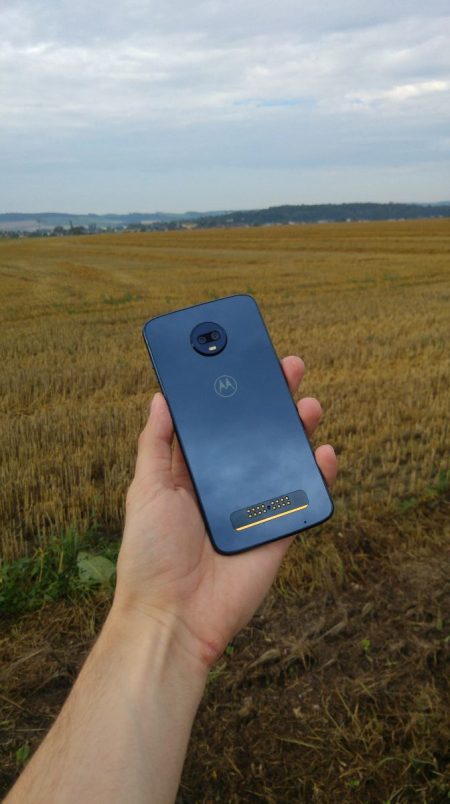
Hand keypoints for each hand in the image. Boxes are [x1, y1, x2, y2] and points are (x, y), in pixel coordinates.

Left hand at [113, 356, 336, 667]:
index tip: (244, 361)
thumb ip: (156, 444)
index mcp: (193, 472)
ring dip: (298, 430)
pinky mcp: (278, 531)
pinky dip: (317, 475)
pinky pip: (303, 498)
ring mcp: (255, 507)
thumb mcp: (145, 489)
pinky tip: (321, 453)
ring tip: (308, 403)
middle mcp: (226, 485)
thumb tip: (162, 396)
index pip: (218, 424)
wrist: (173, 616)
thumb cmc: (150, 553)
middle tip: (287, 368)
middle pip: (255, 436)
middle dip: (272, 401)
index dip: (231, 393)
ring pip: (283, 460)